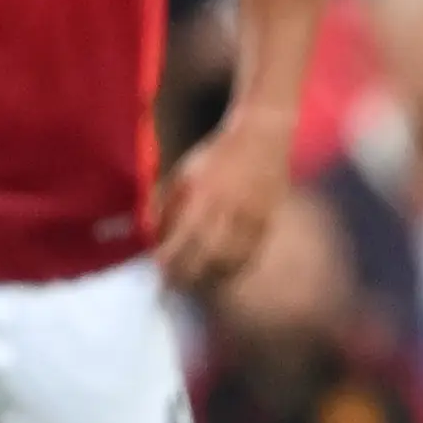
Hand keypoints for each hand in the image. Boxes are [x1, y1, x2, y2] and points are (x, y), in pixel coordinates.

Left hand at [157, 112, 290, 290]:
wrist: (262, 136)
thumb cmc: (216, 154)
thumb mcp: (183, 173)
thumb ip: (167, 205)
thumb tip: (154, 239)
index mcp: (203, 195)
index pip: (183, 241)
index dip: (170, 263)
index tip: (158, 275)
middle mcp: (229, 209)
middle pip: (206, 258)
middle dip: (188, 277)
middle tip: (174, 287)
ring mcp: (252, 217)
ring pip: (231, 261)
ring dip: (211, 278)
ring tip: (197, 283)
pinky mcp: (268, 220)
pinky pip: (250, 254)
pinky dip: (234, 268)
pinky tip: (223, 273)